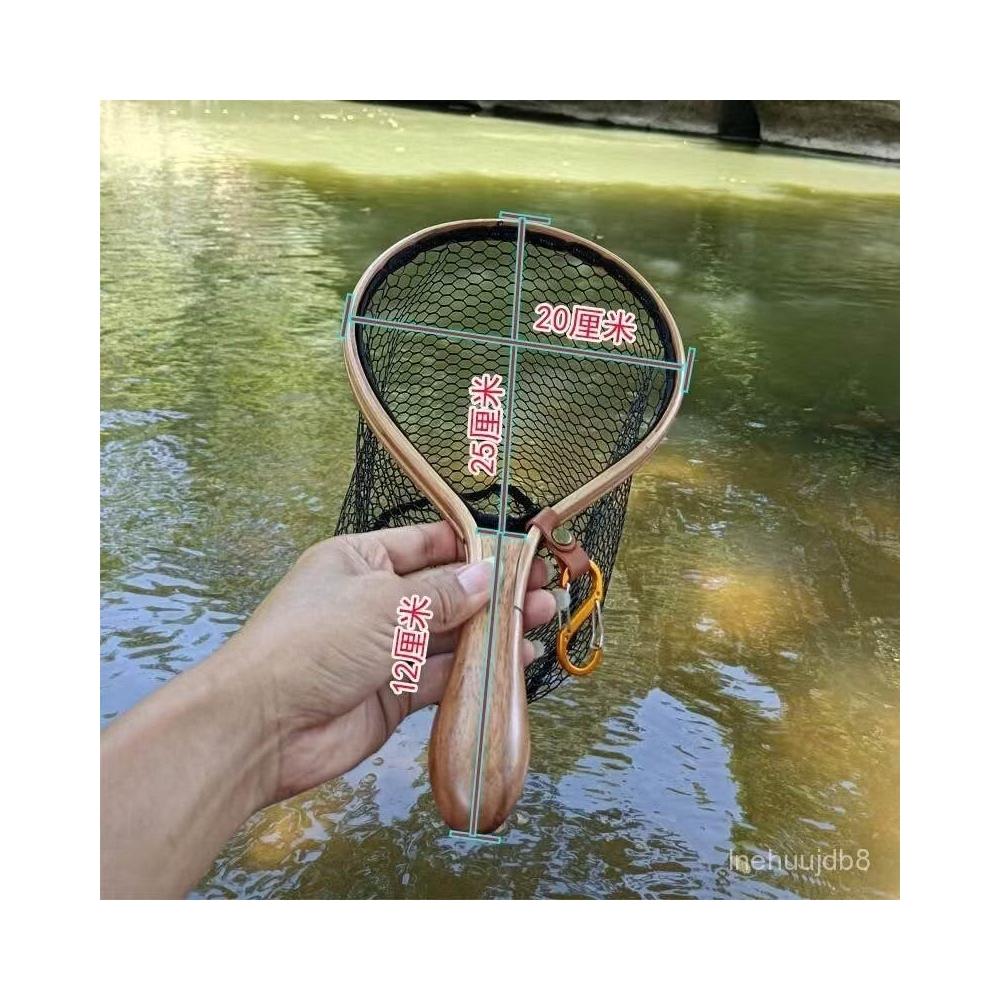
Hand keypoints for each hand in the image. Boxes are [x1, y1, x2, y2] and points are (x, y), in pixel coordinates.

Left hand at [229, 521, 556, 803]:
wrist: (262, 727)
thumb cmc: (313, 643)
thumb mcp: (382, 604)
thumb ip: (440, 594)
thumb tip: (486, 577)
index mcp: (361, 560)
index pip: (426, 543)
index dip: (474, 545)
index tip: (519, 549)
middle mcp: (374, 600)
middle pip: (445, 589)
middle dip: (494, 588)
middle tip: (543, 584)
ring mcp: (385, 649)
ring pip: (450, 634)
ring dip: (494, 627)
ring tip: (542, 616)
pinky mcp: (394, 694)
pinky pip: (444, 676)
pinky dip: (479, 669)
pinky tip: (515, 658)